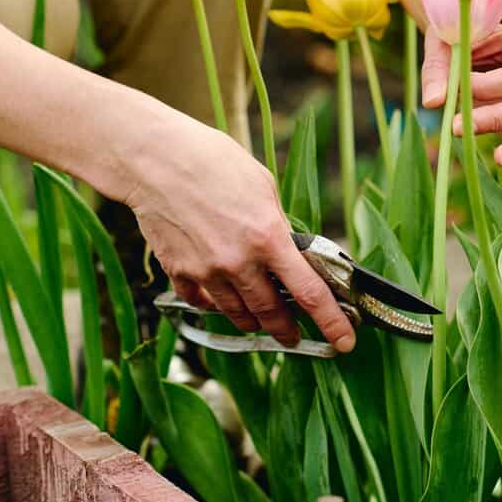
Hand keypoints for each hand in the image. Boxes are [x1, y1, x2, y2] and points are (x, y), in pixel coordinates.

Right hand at [118, 113, 356, 350]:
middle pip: (272, 313)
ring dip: (254, 321)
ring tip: (262, 321)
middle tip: (295, 337)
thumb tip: (289, 252)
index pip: (309, 293)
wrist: (156, 159)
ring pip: (237, 313)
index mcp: (269, 238)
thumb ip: (277, 226)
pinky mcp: (178, 271)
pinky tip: (221, 299)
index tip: (345, 342)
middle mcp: (239, 262)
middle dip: (287, 330)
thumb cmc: (214, 162)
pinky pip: (202, 302)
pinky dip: (215, 305)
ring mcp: (206, 271)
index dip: (331, 322)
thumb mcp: (263, 187)